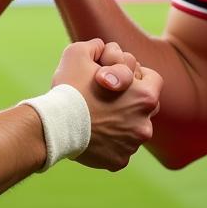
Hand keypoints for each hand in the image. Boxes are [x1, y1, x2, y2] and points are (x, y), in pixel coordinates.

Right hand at [51, 39, 160, 171]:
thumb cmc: (70, 87)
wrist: (53, 125)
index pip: (153, 80)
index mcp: (146, 97)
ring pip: (133, 130)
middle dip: (131, 99)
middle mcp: (145, 124)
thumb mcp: (80, 52)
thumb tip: (102, 47)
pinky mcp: (119, 161)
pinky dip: (110, 142)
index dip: (137, 75)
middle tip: (110, 96)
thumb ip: (98, 47)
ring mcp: (133, 145)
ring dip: (121, 122)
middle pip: (146, 107)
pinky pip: (119, 149)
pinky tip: (94, 134)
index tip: (120, 77)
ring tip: (99, 116)